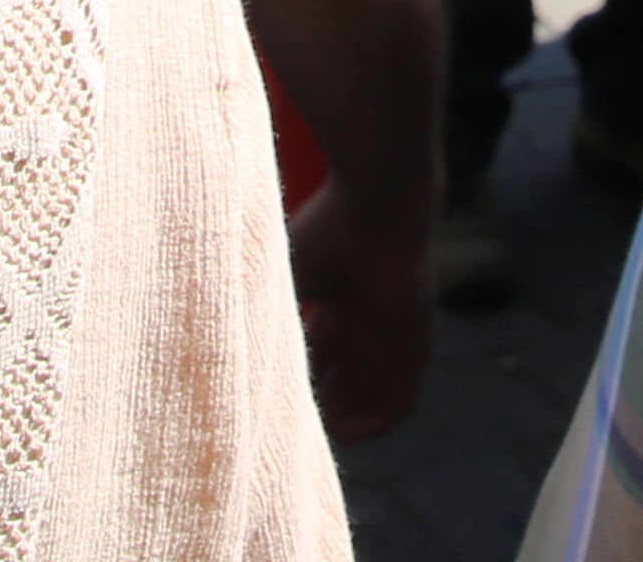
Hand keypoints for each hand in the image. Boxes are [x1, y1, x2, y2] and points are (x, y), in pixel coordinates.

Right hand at [279, 171, 435, 439]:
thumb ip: (271, 311)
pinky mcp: (415, 343)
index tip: (272, 402)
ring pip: (370, 391)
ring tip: (315, 438)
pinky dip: (377, 420)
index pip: (317, 352)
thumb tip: (227, 347)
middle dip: (320, 404)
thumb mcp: (289, 279)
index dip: (297, 380)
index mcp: (335, 297)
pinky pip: (402, 396)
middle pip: (344, 376)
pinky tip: (346, 435)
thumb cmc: (328, 232)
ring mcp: (391, 332)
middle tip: (292, 429)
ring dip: (346, 417)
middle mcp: (364, 318)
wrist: (379, 204)